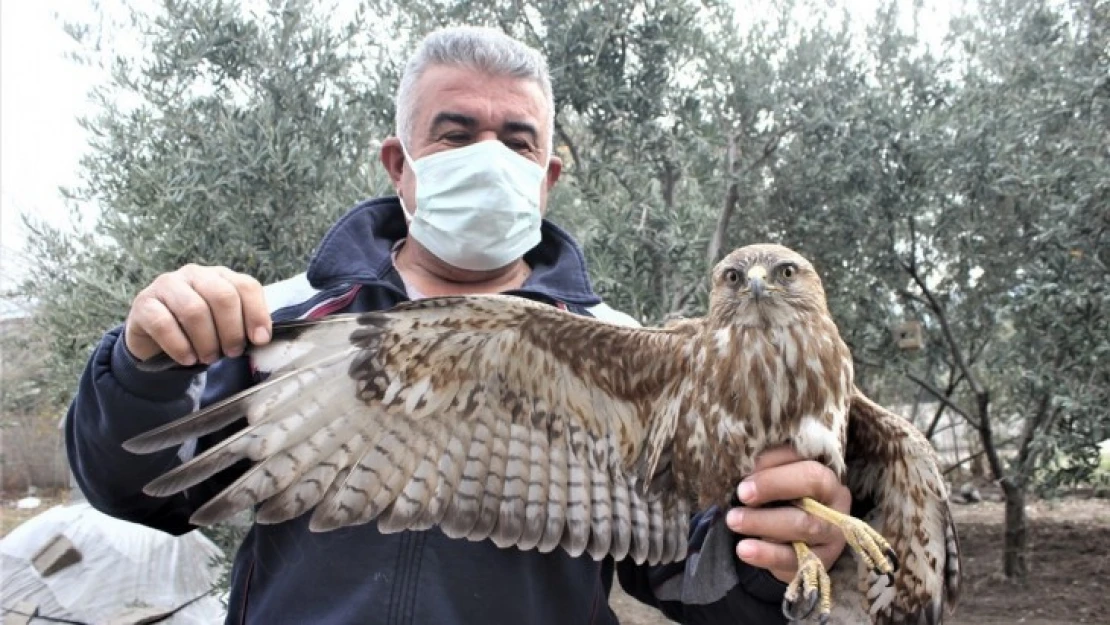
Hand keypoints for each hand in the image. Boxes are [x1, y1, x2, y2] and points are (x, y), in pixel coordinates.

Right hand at [124, 264, 270, 365]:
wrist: (155, 340)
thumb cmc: (198, 332)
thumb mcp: (224, 325)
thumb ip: (244, 325)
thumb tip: (262, 338)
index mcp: (220, 276)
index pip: (246, 286)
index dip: (257, 314)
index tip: (260, 340)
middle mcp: (194, 274)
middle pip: (222, 296)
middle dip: (231, 330)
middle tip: (231, 352)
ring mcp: (167, 285)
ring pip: (194, 310)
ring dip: (206, 341)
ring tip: (209, 358)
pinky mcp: (144, 303)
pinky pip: (164, 323)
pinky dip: (180, 346)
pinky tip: (187, 359)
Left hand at [726, 446, 850, 583]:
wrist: (789, 546)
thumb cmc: (779, 504)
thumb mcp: (773, 483)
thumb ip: (765, 472)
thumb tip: (744, 466)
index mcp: (824, 473)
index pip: (805, 457)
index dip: (776, 463)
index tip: (746, 472)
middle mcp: (836, 500)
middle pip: (813, 483)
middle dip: (773, 485)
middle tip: (741, 494)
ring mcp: (833, 533)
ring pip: (805, 524)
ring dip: (764, 521)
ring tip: (733, 521)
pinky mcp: (822, 561)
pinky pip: (796, 558)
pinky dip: (767, 554)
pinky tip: (744, 549)